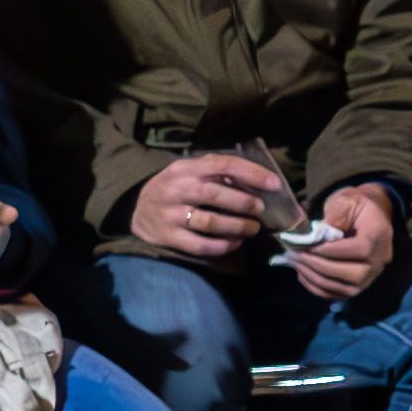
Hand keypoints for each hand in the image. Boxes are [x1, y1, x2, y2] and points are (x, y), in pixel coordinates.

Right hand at [132, 152, 282, 261]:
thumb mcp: (189, 171)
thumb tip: (256, 179)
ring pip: (209, 222)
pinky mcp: (168, 236)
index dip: (251, 173)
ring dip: (237, 226)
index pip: (222, 164)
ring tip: (252, 229)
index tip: (274, 184)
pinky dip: (222, 246)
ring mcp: (171, 214)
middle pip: (215, 194)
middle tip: (261, 210)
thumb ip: (216, 171)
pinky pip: (200, 245)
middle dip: (244, 202)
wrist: (136, 209)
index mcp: (185, 168)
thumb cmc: (174, 188)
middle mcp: (176, 189)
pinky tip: (235, 243)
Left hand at [286, 185, 399, 302]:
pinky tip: (302, 275)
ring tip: (294, 264)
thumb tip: (317, 237)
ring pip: (346, 289)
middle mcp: (380, 259)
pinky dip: (319, 289)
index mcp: (378, 235)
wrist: (370, 215)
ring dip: (316, 278)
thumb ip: (335, 216)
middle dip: (320, 266)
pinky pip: (340, 295)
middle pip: (354, 274)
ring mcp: (372, 276)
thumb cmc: (354, 205)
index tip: (307, 246)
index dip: (331, 251)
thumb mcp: (345, 200)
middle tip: (295, 256)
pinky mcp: (360, 285)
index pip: (359, 249)